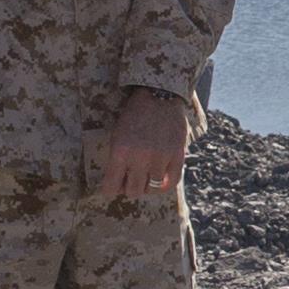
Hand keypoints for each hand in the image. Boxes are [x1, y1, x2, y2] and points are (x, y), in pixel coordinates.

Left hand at [95, 86, 195, 205]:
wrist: (159, 96)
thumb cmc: (134, 115)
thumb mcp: (117, 135)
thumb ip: (116, 160)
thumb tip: (119, 183)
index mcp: (120, 152)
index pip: (111, 188)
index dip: (111, 190)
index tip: (114, 186)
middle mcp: (140, 158)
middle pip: (133, 192)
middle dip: (129, 188)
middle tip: (131, 180)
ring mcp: (160, 158)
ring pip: (152, 189)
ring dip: (147, 186)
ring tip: (146, 177)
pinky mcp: (177, 156)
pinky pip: (171, 182)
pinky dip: (165, 185)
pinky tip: (160, 179)